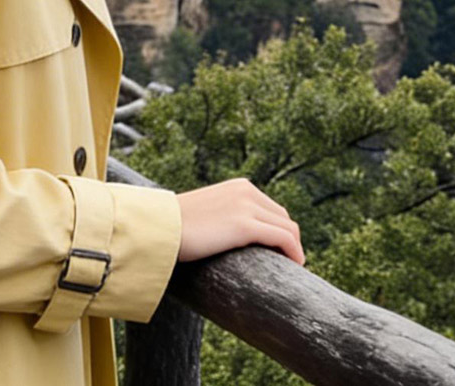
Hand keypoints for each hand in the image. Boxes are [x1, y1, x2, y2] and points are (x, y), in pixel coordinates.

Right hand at [174, 178, 303, 265]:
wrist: (158, 228)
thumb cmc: (175, 229)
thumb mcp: (206, 215)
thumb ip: (223, 219)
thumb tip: (228, 240)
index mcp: (238, 187)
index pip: (271, 209)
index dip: (280, 230)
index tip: (279, 251)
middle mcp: (246, 192)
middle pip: (282, 217)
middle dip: (289, 239)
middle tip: (287, 262)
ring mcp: (246, 206)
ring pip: (287, 228)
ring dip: (295, 248)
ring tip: (293, 267)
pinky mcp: (244, 225)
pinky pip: (283, 238)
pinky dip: (294, 251)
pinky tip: (296, 265)